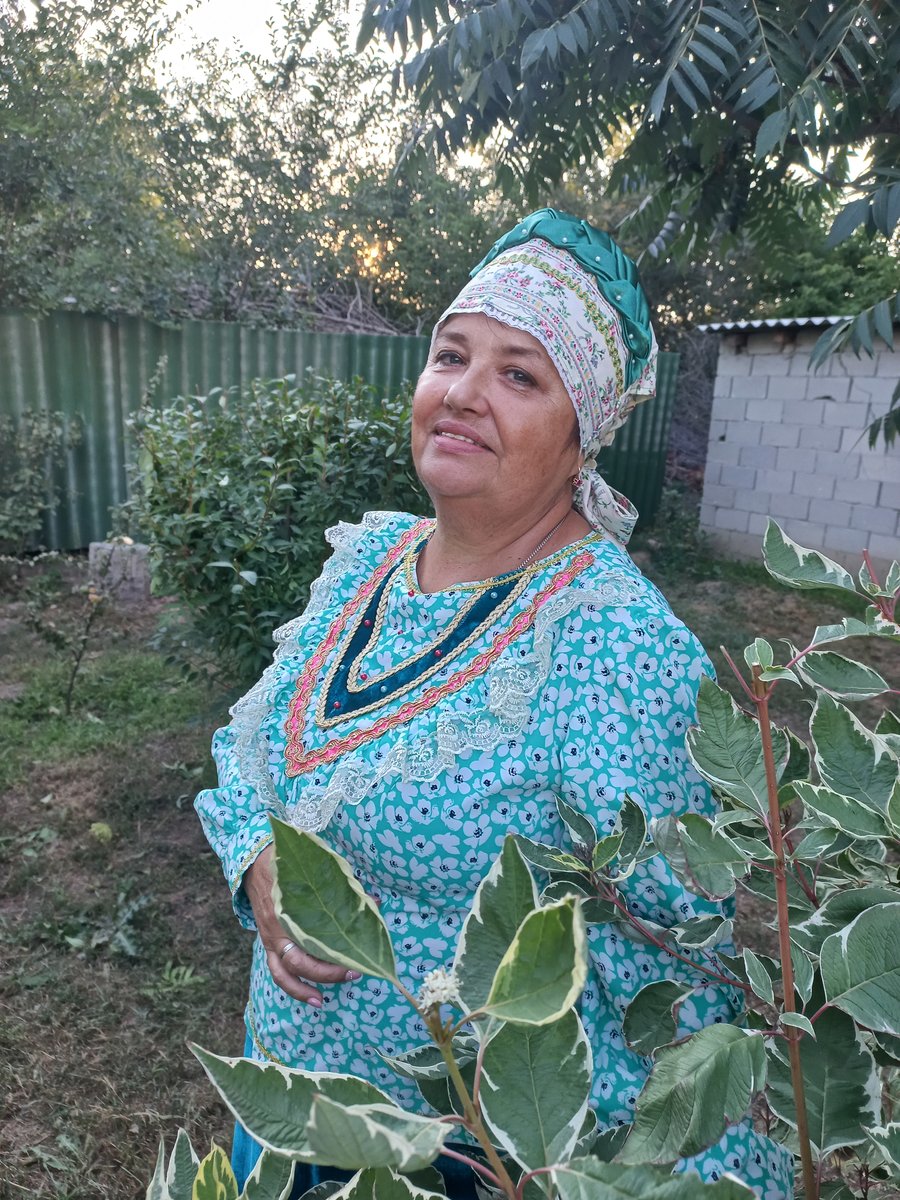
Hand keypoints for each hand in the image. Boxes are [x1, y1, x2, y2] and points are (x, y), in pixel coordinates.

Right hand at [243, 844, 358, 1007]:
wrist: (254, 863)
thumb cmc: (289, 865)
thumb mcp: (316, 870)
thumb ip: (342, 887)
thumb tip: (374, 901)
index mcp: (290, 911)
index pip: (313, 939)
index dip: (335, 952)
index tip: (357, 954)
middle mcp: (278, 929)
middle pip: (299, 962)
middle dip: (327, 972)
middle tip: (353, 973)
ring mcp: (270, 939)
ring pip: (282, 973)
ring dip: (301, 990)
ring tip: (321, 1003)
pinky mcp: (267, 943)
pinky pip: (276, 970)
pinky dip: (291, 985)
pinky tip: (309, 994)